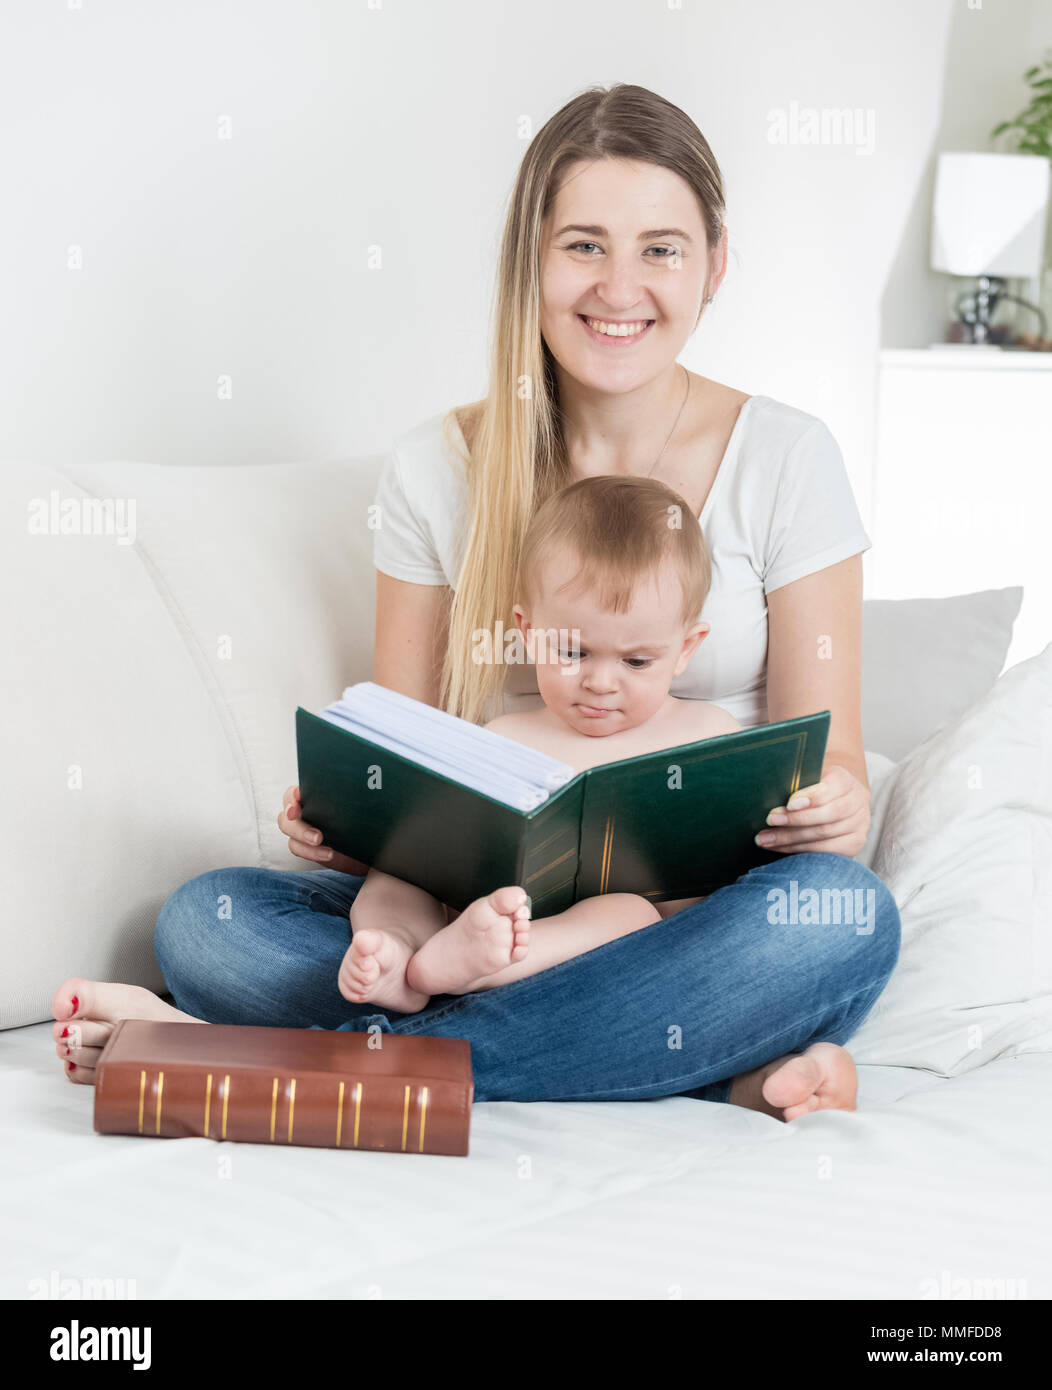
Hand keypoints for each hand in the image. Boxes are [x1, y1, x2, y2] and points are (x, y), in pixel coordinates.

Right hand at [278, 785, 369, 874]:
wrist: (367, 842)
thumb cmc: (363, 820)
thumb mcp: (359, 807)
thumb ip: (352, 798)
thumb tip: (361, 787)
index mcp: (311, 795)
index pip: (292, 794)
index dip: (291, 798)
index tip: (297, 803)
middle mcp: (302, 811)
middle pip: (286, 817)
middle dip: (300, 827)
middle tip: (318, 837)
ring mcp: (301, 829)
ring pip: (289, 833)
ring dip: (304, 839)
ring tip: (321, 844)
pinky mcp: (305, 846)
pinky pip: (298, 849)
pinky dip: (311, 853)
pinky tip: (328, 854)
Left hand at [755, 764, 870, 857]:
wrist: (836, 798)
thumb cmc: (813, 786)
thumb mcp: (808, 776)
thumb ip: (795, 782)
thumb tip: (768, 789)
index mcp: (845, 781)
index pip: (830, 789)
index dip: (810, 797)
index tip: (788, 804)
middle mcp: (857, 802)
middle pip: (827, 815)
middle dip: (795, 821)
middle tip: (769, 821)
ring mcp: (859, 825)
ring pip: (825, 835)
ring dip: (791, 839)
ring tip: (765, 840)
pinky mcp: (853, 845)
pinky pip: (827, 852)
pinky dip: (801, 851)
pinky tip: (781, 848)